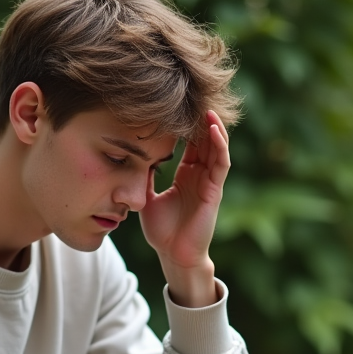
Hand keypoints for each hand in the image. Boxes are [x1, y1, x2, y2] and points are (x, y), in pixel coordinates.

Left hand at [139, 111, 229, 307]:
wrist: (173, 255)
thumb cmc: (162, 232)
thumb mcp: (147, 198)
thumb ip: (144, 177)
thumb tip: (132, 156)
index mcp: (186, 176)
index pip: (190, 144)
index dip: (186, 125)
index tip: (177, 105)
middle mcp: (200, 177)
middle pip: (205, 141)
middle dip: (202, 121)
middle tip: (196, 98)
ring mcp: (210, 183)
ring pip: (217, 148)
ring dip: (214, 128)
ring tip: (208, 107)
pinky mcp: (215, 191)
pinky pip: (221, 164)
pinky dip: (219, 145)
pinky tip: (213, 129)